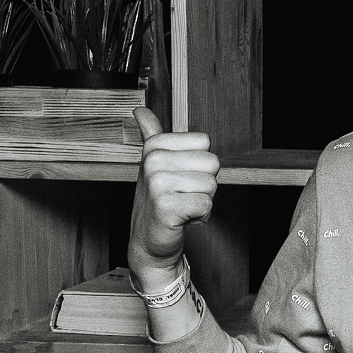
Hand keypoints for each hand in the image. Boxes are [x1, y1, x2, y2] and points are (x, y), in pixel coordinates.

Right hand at [128, 107, 220, 285]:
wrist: (149, 241)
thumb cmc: (159, 202)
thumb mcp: (155, 165)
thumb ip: (152, 136)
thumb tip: (140, 111)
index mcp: (155, 146)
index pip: (205, 142)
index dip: (200, 164)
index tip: (180, 177)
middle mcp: (153, 160)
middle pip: (212, 163)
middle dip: (204, 184)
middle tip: (182, 195)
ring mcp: (157, 183)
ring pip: (211, 185)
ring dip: (202, 201)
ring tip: (181, 206)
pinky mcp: (166, 206)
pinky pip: (206, 204)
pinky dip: (200, 216)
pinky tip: (181, 219)